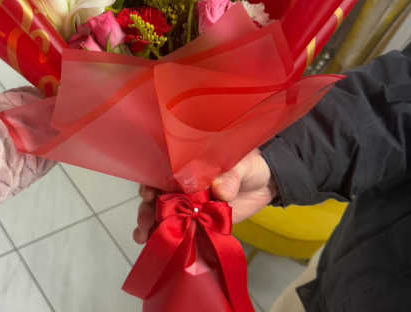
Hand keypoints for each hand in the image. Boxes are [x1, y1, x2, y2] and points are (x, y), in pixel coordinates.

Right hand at [133, 149, 276, 242]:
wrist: (266, 184)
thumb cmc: (249, 165)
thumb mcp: (241, 164)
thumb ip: (230, 175)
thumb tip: (220, 190)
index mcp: (187, 164)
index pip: (161, 171)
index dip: (151, 181)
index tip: (147, 193)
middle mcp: (182, 184)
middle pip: (157, 196)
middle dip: (147, 209)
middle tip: (145, 222)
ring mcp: (189, 205)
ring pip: (164, 215)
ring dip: (151, 226)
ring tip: (144, 237)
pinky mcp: (199, 223)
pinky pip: (181, 231)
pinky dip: (169, 240)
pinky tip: (156, 247)